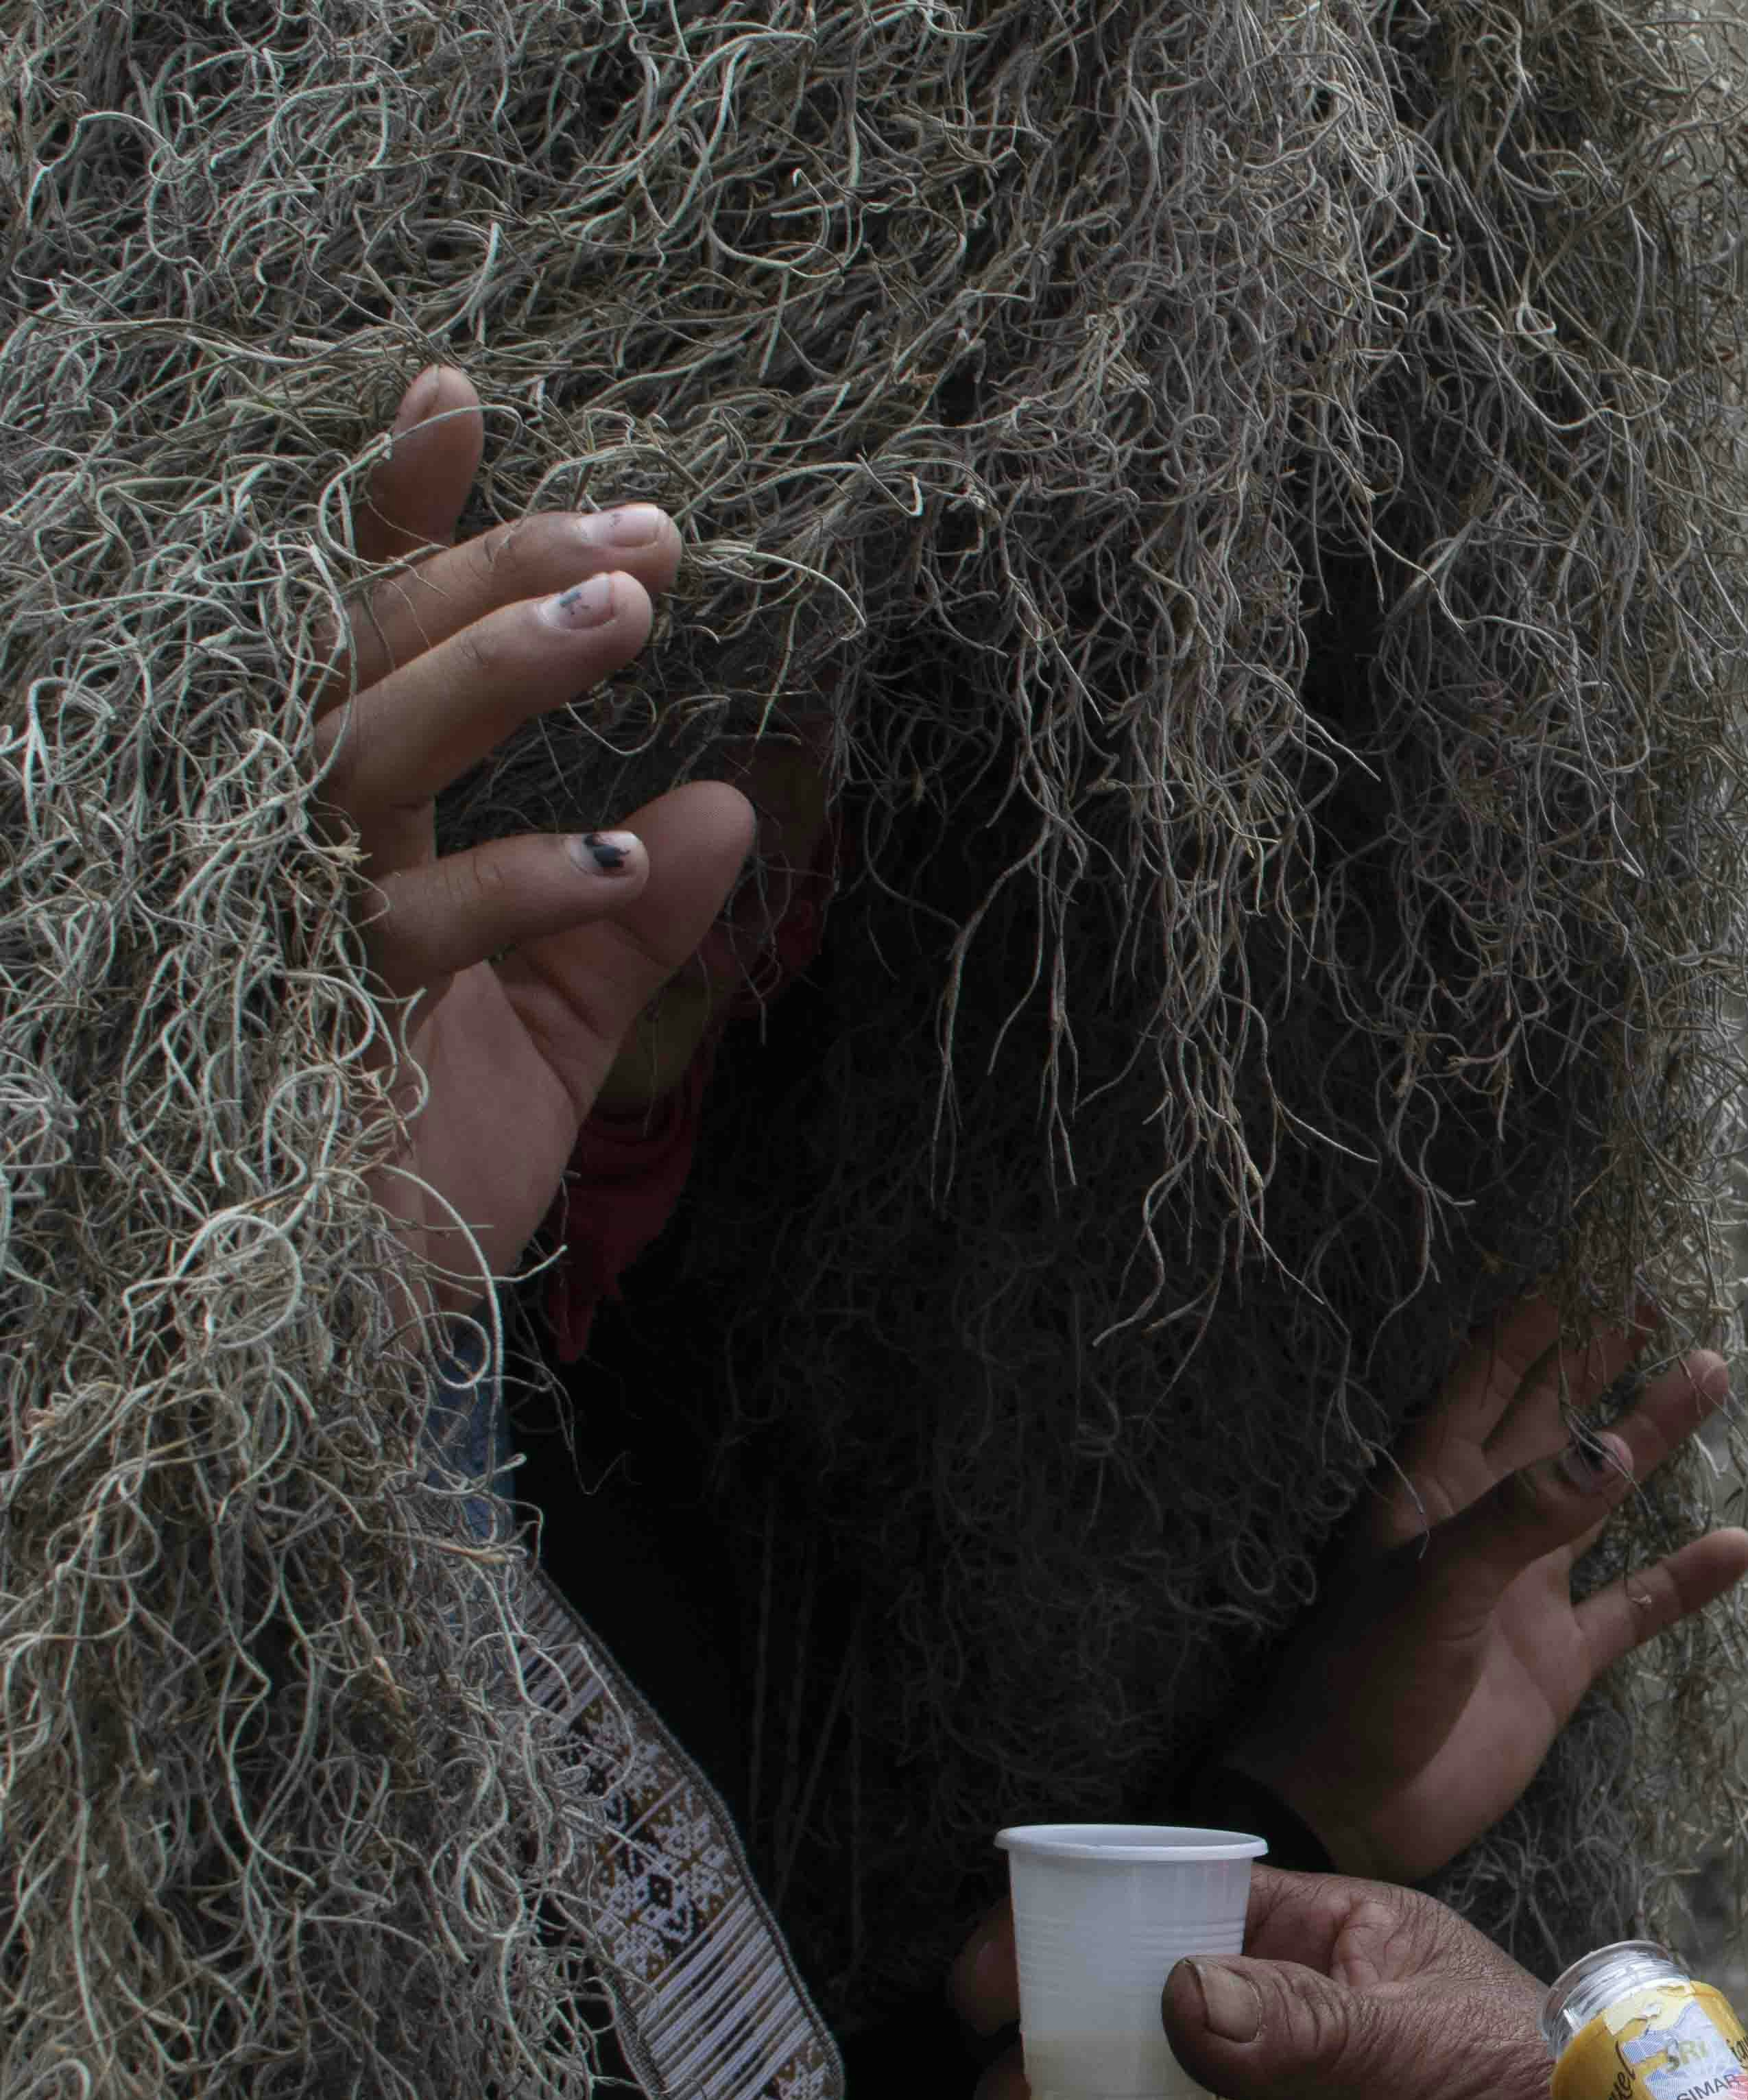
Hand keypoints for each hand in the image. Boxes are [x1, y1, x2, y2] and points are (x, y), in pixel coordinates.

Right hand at [327, 366, 752, 1304]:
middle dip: (493, 576)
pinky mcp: (305, 1023)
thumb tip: (737, 803)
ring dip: (495, 673)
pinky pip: (406, 926)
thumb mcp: (563, 1035)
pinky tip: (629, 857)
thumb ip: (636, 922)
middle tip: (643, 531)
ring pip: (365, 751)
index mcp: (349, 824)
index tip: (457, 393)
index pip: (356, 630)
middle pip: (367, 656)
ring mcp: (283, 925)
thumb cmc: (418, 1170)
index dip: (397, 513)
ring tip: (626, 608)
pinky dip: (520, 884)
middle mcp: (294, 846)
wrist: (343, 1331)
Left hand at [1216, 1295, 1747, 1879]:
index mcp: (1431, 1489)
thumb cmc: (1360, 1686)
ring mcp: (1525, 1590)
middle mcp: (1484, 1523)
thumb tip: (1613, 1448)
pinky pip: (1634, 1606)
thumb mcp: (1432, 1586)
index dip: (1536, 1321)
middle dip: (1602, 1355)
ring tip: (1712, 1377)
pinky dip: (1683, 1578)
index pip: (1489, 1377)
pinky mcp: (1558, 1661)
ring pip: (1603, 1496)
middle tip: (1662, 1297)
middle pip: (1554, 1416)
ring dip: (1654, 1440)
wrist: (1347, 1809)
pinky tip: (1735, 1546)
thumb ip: (1522, 1515)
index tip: (1590, 1267)